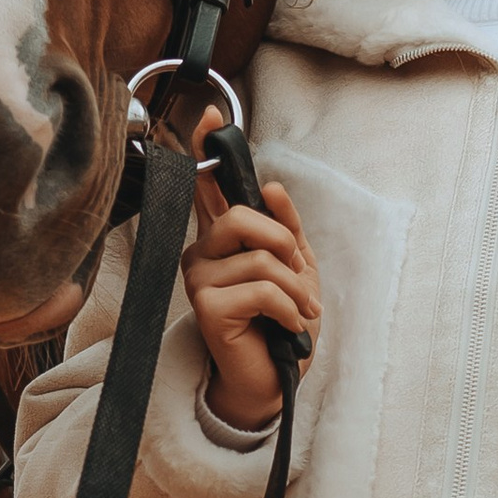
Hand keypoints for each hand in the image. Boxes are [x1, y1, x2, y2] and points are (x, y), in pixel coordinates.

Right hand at [181, 112, 321, 431]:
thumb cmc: (281, 327)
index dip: (206, 148)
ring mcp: (199, 281)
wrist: (276, 383)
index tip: (211, 114)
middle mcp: (202, 254)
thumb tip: (271, 187)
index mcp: (223, 240)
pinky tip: (288, 327)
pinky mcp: (207, 308)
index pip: (207, 187)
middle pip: (240, 215)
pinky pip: (261, 288)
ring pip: (259, 256)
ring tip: (298, 312)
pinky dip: (289, 308)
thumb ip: (285, 230)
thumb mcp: (297, 270)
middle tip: (299, 280)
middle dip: (283, 244)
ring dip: (295, 288)